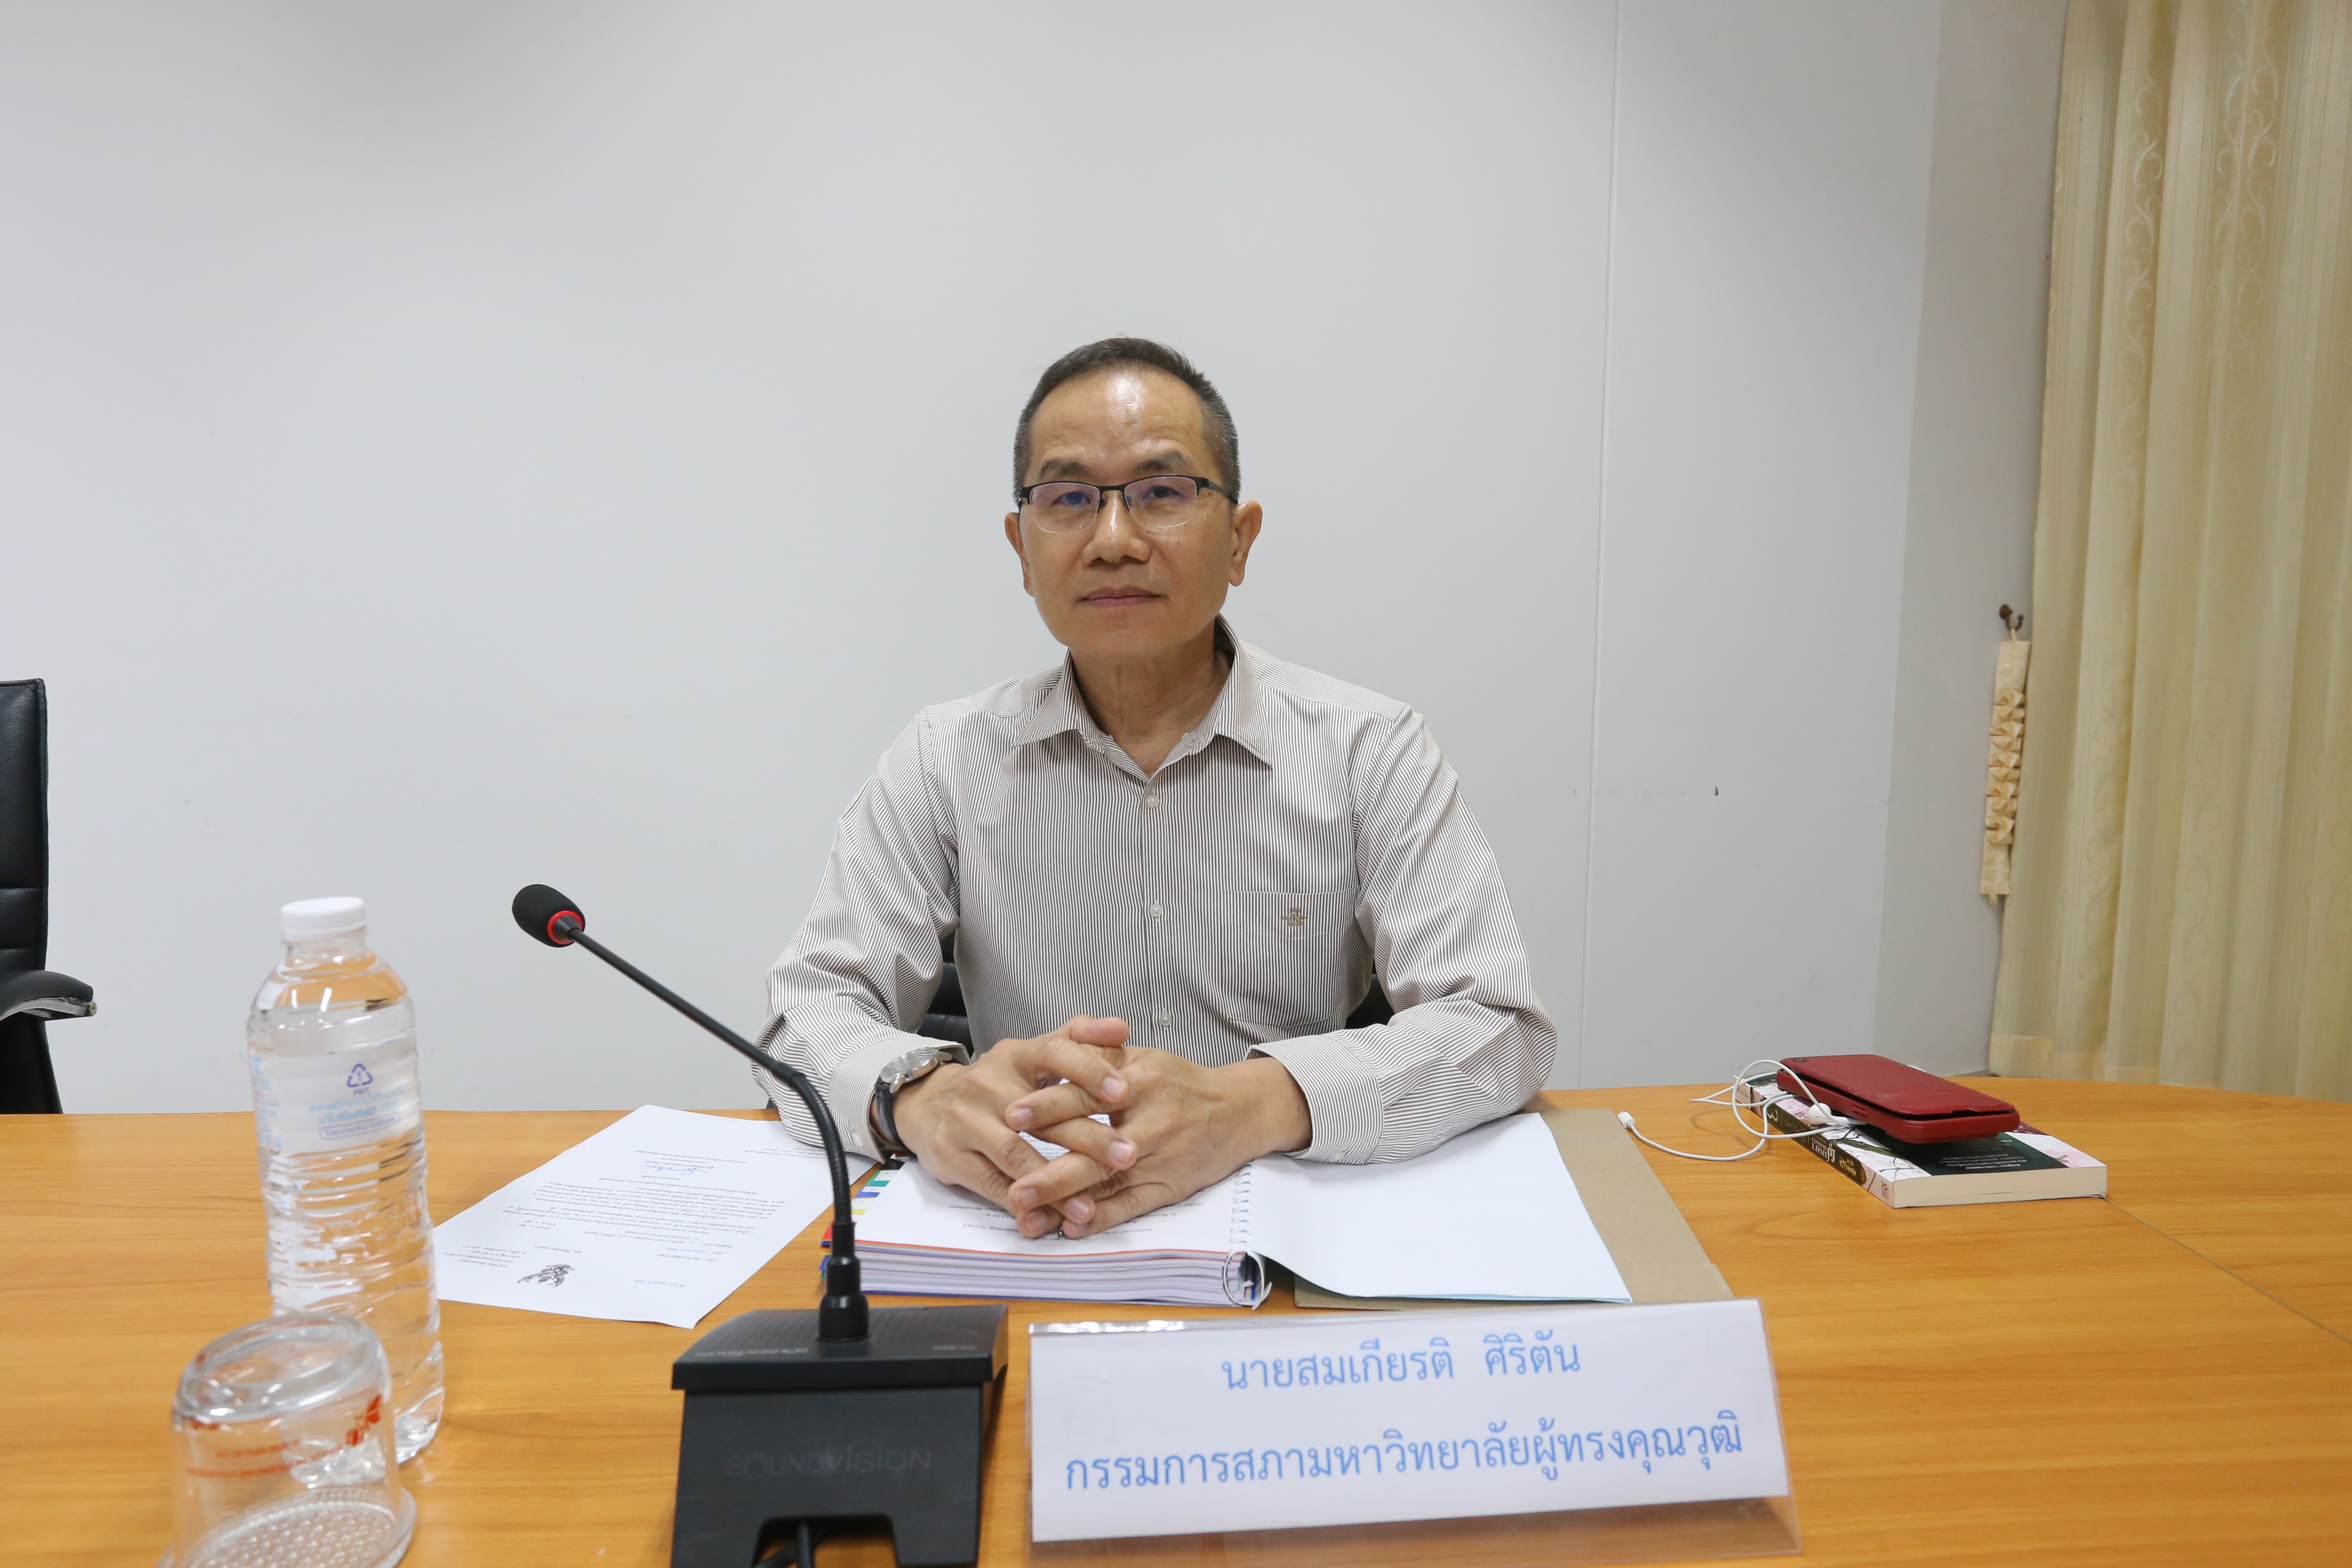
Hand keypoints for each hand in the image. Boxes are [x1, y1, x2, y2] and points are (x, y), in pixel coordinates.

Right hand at [888, 1017, 1139, 1233]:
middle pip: (1041, 1114)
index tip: (1122, 1091)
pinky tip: (1049, 1219)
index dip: (1088, 1070)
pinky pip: (992, 1184)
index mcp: (1015, 1055)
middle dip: (1087, 1138)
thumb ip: (1077, 1040)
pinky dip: (1023, 1202)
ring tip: (1090, 1206)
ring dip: (1055, 1183)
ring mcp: (966, 1121)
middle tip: (1126, 1155)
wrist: (926, 1103)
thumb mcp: (1031, 1054)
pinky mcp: (951, 1155)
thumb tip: (1121, 1028)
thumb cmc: (996, 1081)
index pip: (1053, 1052)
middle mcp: (988, 1085)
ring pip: (1015, 1154)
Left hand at [1000, 1048, 1310, 1237]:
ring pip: (1107, 1183)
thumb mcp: (1144, 1056)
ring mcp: (1161, 1158)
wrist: (1241, 1111)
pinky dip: (1101, 1219)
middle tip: (1011, 1184)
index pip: (1088, 1094)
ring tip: (1026, 1214)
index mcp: (1142, 1080)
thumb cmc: (1182, 1083)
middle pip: (1094, 1147)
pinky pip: (1131, 1207)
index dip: (1049, 1105)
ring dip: (1065, 1202)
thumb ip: (1100, 1054)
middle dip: (1049, 1169)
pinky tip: (1070, 1228)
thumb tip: (1053, 1052)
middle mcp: (1152, 1121)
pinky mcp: (1170, 1187)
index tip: (1010, 1115)